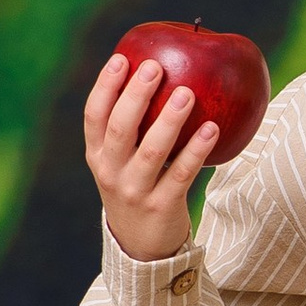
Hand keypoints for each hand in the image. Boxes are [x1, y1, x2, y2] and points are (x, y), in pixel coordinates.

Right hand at [84, 52, 217, 262]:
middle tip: (156, 66)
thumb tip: (156, 74)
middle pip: (120, 128)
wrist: (140, 246)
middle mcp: (110, 172)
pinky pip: (181, 174)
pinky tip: (212, 128)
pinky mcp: (161, 206)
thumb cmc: (136, 187)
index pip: (94, 116)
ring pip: (152, 150)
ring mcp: (134, 191)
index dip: (105, 86)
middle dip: (136, 94)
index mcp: (97, 155)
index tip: (121, 58)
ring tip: (188, 92)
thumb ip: (130, 128)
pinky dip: (196, 150)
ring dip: (170, 119)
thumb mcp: (120, 162)